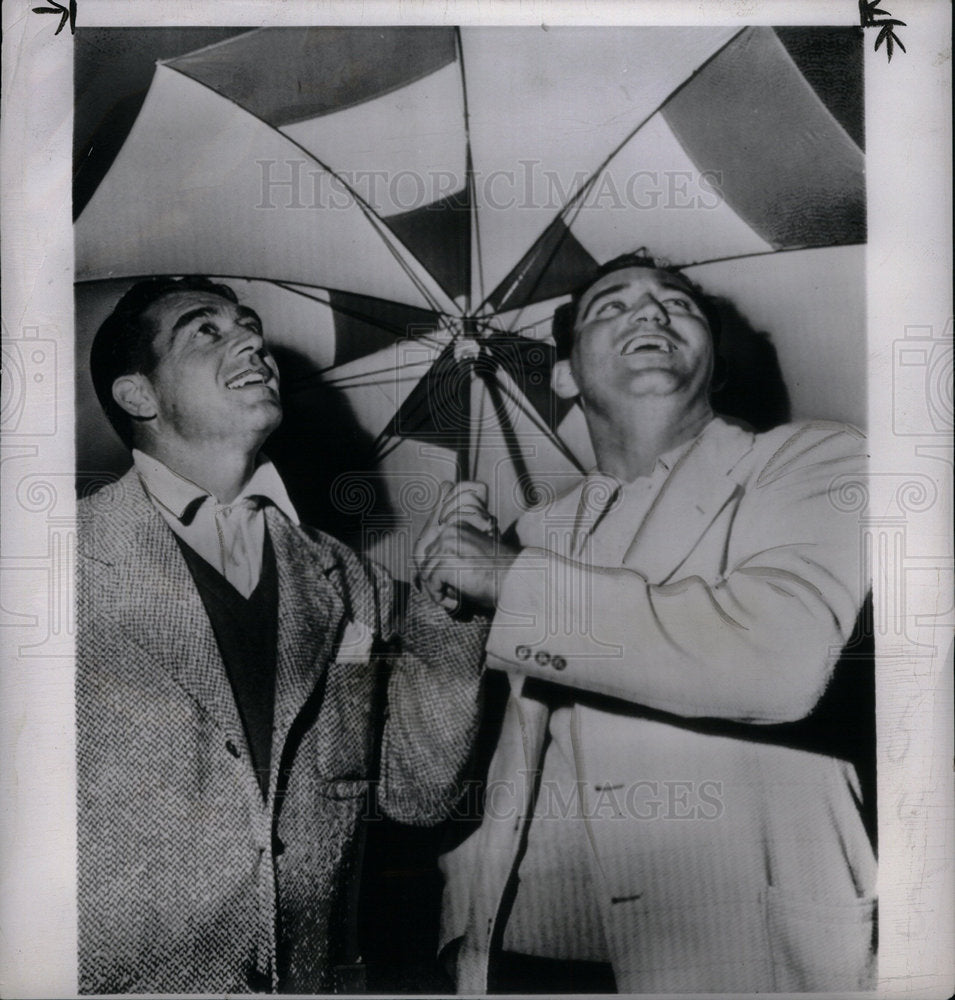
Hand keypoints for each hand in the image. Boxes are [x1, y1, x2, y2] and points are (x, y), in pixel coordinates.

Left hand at [414, 481, 516, 610]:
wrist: (515, 579)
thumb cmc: (499, 573)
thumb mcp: (473, 555)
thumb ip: (453, 556)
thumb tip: (428, 572)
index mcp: (456, 527)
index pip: (431, 549)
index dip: (434, 570)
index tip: (444, 585)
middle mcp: (449, 532)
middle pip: (425, 560)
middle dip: (433, 579)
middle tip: (447, 594)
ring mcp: (446, 546)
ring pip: (426, 573)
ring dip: (436, 590)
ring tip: (453, 599)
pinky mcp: (445, 562)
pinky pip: (430, 583)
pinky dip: (439, 596)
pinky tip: (455, 602)